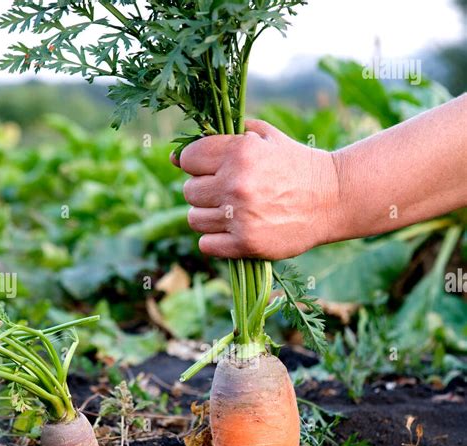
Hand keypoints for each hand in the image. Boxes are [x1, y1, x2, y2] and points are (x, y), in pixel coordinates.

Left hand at [173, 119, 339, 259]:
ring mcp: (240, 216)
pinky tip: (232, 231)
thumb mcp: (265, 136)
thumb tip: (176, 155)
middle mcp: (235, 184)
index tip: (212, 168)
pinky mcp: (246, 244)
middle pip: (189, 191)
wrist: (332, 199)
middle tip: (225, 192)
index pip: (188, 159)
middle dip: (203, 191)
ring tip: (229, 212)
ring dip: (207, 216)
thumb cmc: (295, 164)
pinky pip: (207, 244)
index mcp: (238, 152)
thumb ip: (224, 136)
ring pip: (194, 219)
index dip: (197, 163)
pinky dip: (215, 240)